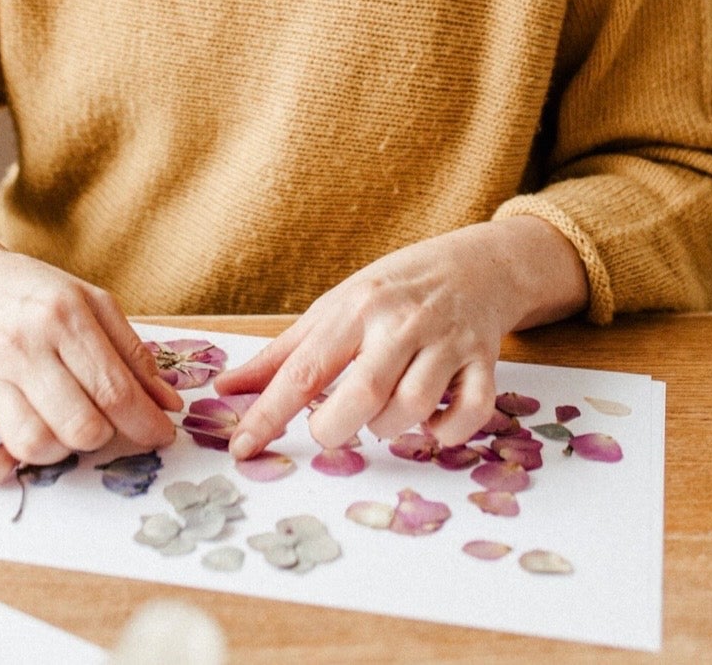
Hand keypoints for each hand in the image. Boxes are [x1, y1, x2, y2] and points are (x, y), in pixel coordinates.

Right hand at [0, 221, 181, 483]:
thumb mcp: (89, 302)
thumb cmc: (33, 294)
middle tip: (100, 424)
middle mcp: (22, 345)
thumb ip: (131, 352)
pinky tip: (13, 450)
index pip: (115, 388)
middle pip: (80, 425)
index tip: (161, 436)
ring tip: (59, 428)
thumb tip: (167, 404)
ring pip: (33, 445)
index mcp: (63, 315)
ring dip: (57, 452)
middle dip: (102, 437)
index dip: (146, 422)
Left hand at [214, 217, 587, 458]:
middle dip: (337, 428)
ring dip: (391, 430)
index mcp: (355, 308)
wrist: (475, 264)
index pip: (303, 369)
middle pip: (363, 395)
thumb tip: (226, 389)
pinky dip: (447, 432)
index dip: (268, 414)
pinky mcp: (484, 361)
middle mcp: (400, 322)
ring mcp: (446, 341)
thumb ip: (283, 354)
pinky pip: (469, 414)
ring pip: (414, 408)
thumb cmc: (393, 290)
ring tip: (383, 414)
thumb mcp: (335, 307)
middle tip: (332, 426)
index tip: (241, 448)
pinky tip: (432, 420)